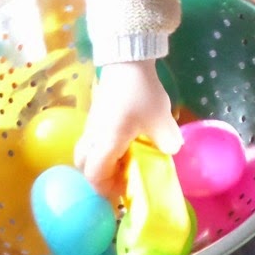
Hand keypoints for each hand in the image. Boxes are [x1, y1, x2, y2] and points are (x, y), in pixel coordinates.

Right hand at [75, 59, 183, 196]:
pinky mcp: (94, 116)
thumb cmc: (141, 93)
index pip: (94, 174)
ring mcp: (91, 125)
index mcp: (107, 142)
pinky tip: (123, 144)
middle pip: (83, 165)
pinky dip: (102, 150)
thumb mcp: (161, 120)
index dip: (105, 189)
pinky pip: (91, 141)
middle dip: (99, 177)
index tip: (122, 192)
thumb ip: (167, 141)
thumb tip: (171, 152)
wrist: (127, 62)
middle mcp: (93, 136)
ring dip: (100, 163)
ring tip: (124, 162)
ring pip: (85, 152)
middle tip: (121, 179)